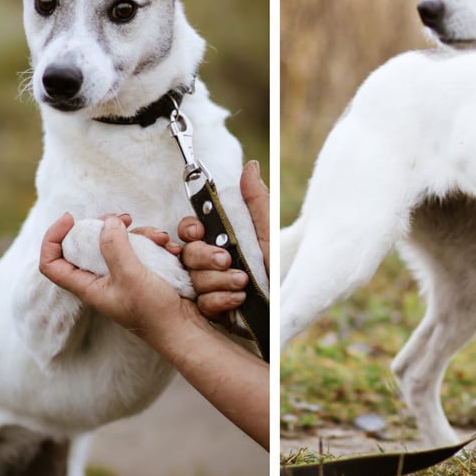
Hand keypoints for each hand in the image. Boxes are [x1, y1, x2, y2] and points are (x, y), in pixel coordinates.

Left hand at [39, 213, 197, 339]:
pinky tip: (169, 247)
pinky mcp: (142, 273)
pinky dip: (154, 243)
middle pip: (87, 245)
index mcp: (88, 287)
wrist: (183, 329)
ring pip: (119, 243)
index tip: (70, 218)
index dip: (53, 238)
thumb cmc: (154, 313)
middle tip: (123, 219)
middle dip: (105, 227)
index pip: (52, 263)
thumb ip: (114, 246)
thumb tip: (108, 222)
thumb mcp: (130, 276)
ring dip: (139, 234)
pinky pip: (141, 249)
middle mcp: (101, 281)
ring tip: (158, 237)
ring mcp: (122, 276)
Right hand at [180, 160, 269, 326]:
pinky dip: (221, 300)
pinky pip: (203, 303)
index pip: (191, 230)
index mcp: (223, 239)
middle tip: (228, 260)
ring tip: (243, 282)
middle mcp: (212, 262)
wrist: (287, 304)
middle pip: (188, 253)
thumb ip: (256, 201)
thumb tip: (251, 166)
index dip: (189, 229)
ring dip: (220, 280)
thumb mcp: (269, 232)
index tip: (198, 231)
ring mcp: (211, 286)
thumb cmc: (280, 267)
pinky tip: (239, 299)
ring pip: (194, 279)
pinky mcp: (213, 309)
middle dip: (207, 257)